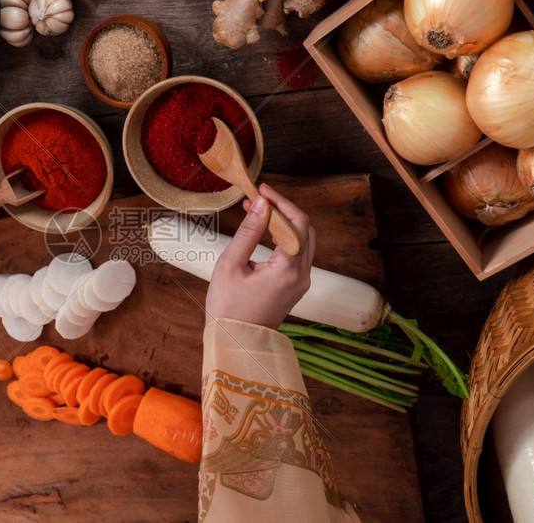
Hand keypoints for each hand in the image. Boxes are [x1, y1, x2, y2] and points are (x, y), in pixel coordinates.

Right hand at [205, 183, 315, 328]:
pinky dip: (285, 238)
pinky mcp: (296, 286)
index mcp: (288, 270)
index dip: (281, 201)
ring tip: (258, 213)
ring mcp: (301, 282)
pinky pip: (298, 254)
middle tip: (259, 200)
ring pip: (304, 240)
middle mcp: (302, 276)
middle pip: (305, 229)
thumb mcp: (231, 265)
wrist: (235, 342)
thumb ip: (248, 232)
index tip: (262, 190)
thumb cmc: (228, 309)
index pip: (296, 223)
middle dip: (284, 209)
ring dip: (284, 223)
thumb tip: (262, 205)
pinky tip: (265, 232)